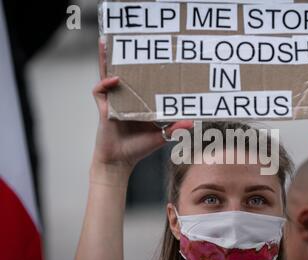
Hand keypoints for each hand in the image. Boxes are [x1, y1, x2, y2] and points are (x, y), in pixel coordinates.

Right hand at [92, 39, 192, 169]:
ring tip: (108, 42)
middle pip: (125, 72)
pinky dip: (106, 84)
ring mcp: (113, 101)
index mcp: (138, 102)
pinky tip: (115, 79)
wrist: (120, 162)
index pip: (143, 80)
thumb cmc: (138, 148)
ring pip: (108, 75)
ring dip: (107, 59)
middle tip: (129, 38)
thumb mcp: (161, 137)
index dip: (147, 68)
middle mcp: (125, 98)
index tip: (157, 55)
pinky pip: (101, 91)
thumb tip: (194, 122)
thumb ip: (175, 129)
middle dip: (125, 56)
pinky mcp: (104, 108)